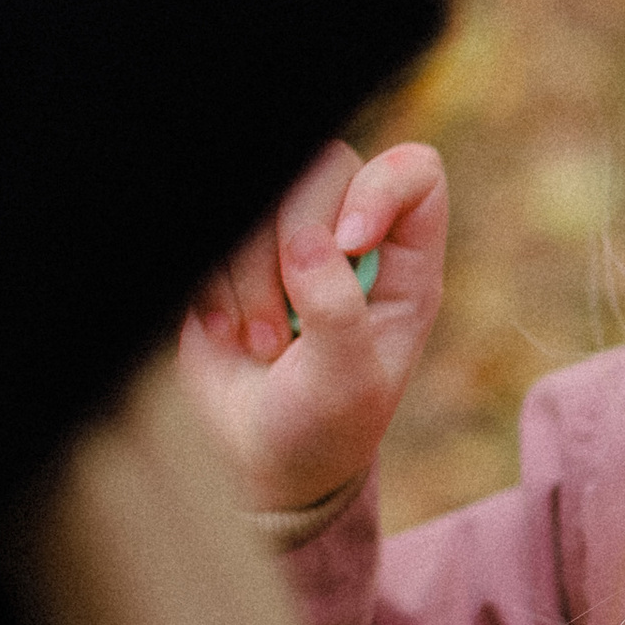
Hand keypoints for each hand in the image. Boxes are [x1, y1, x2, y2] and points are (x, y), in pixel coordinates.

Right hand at [176, 136, 445, 511]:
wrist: (261, 458)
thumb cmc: (324, 426)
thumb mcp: (346, 381)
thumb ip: (336, 309)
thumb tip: (305, 240)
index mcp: (404, 260)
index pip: (413, 173)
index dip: (379, 187)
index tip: (349, 242)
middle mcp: (352, 233)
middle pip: (322, 166)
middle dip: (292, 244)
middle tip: (285, 332)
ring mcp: (289, 237)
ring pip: (259, 194)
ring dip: (248, 276)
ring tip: (261, 346)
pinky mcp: (232, 251)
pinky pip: (211, 228)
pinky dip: (211, 284)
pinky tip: (225, 336)